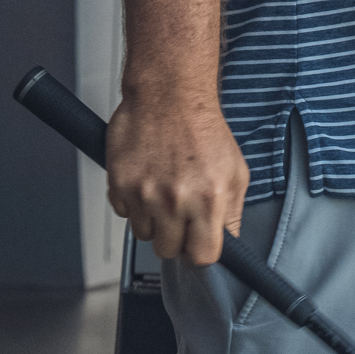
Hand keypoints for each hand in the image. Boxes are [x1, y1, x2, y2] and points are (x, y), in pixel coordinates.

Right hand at [106, 91, 249, 265]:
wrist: (168, 96)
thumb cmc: (203, 130)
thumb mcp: (236, 171)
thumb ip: (232, 211)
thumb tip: (229, 241)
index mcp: (209, 199)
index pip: (202, 256)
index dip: (200, 252)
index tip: (199, 244)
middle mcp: (175, 200)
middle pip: (168, 251)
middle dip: (176, 237)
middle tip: (182, 214)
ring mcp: (144, 194)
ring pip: (144, 235)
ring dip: (154, 220)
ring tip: (165, 191)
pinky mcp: (118, 185)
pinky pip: (123, 214)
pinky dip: (134, 203)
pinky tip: (148, 180)